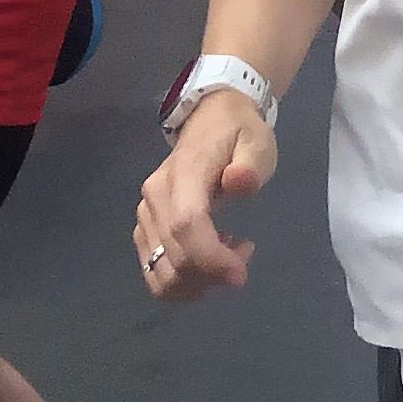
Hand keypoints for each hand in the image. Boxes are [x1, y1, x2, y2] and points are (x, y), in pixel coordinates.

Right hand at [135, 92, 278, 300]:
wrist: (211, 119)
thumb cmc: (238, 134)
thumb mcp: (257, 143)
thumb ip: (251, 165)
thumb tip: (240, 182)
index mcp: (183, 175)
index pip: (186, 225)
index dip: (210, 258)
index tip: (240, 275)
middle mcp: (154, 197)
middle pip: (174, 256)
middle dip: (213, 274)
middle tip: (244, 254)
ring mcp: (145, 215)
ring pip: (161, 272)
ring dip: (198, 282)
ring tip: (227, 255)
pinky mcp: (145, 228)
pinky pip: (155, 270)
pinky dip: (184, 280)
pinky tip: (208, 258)